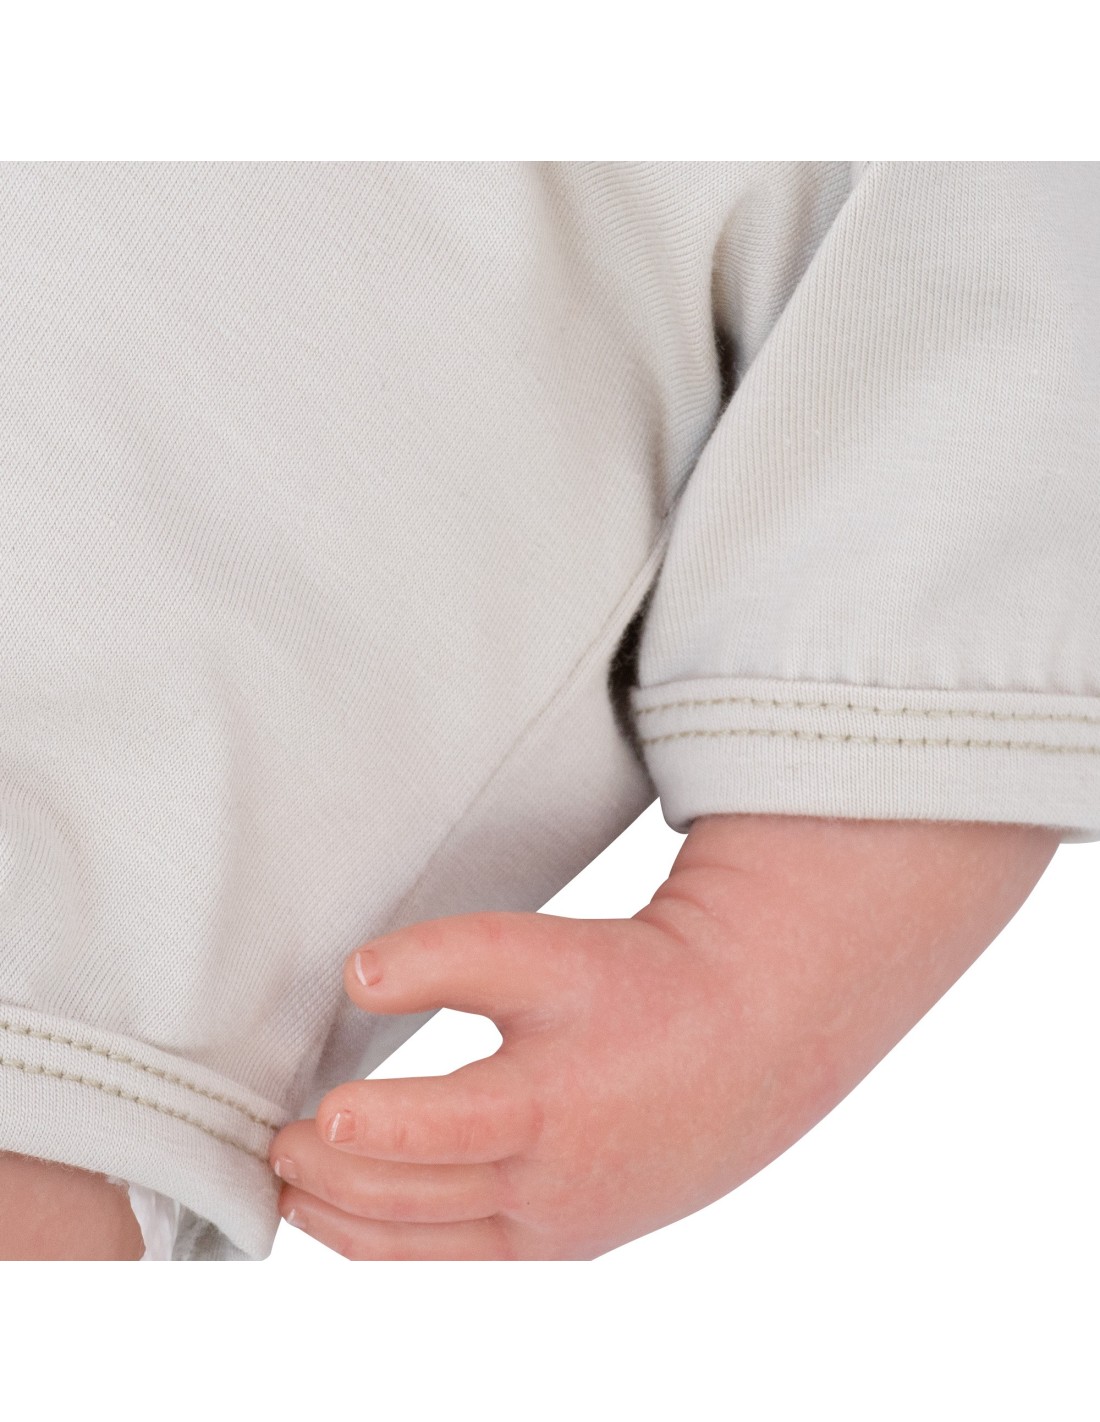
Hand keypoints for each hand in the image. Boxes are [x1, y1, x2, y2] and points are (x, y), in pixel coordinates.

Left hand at [267, 905, 761, 1259]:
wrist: (748, 1039)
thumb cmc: (645, 985)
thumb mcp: (547, 952)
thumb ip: (447, 958)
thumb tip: (355, 978)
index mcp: (547, 1108)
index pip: (432, 1136)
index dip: (363, 1130)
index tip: (314, 1117)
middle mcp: (550, 1187)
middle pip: (409, 1202)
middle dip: (329, 1180)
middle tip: (276, 1145)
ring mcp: (560, 1227)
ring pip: (427, 1250)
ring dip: (350, 1225)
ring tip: (297, 1193)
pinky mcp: (571, 1241)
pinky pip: (467, 1263)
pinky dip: (405, 1247)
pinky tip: (366, 1222)